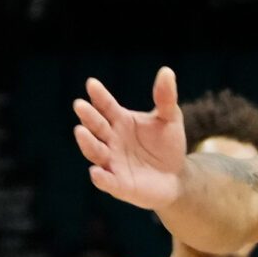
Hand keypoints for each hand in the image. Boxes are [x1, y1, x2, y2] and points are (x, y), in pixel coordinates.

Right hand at [71, 67, 188, 212]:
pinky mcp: (119, 185)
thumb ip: (165, 98)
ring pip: (95, 152)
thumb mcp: (170, 119)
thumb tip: (167, 71)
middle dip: (88, 117)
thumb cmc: (168, 146)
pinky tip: (96, 172)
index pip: (106, 106)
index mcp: (119, 120)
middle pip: (96, 127)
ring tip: (81, 132)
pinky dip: (101, 178)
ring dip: (87, 143)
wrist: (177, 178)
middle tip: (80, 105)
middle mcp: (111, 140)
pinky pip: (107, 182)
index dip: (99, 96)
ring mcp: (113, 162)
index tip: (92, 84)